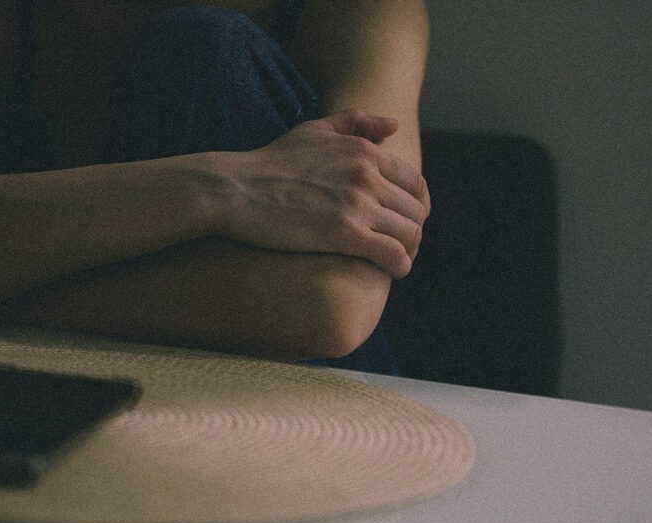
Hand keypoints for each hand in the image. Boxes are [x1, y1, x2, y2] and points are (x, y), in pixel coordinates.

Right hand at [222, 109, 429, 278]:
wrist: (235, 190)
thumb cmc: (270, 162)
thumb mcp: (315, 129)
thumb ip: (356, 122)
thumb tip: (395, 124)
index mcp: (364, 151)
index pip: (415, 182)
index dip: (416, 205)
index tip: (405, 220)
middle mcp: (366, 175)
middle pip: (416, 210)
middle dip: (412, 229)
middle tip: (400, 244)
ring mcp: (357, 205)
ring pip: (410, 234)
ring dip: (409, 250)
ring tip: (397, 259)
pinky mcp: (345, 235)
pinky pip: (393, 255)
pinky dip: (400, 266)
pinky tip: (394, 272)